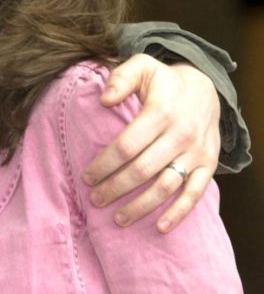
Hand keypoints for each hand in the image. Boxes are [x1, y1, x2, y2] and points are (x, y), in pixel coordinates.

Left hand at [81, 54, 219, 232]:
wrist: (205, 89)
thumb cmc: (163, 81)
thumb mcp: (142, 67)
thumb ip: (121, 78)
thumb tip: (103, 99)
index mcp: (161, 113)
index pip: (127, 146)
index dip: (104, 164)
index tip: (86, 176)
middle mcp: (181, 135)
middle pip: (142, 170)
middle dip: (115, 188)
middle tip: (94, 199)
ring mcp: (196, 153)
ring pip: (166, 186)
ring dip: (141, 206)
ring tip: (117, 218)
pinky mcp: (208, 165)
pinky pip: (194, 194)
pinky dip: (179, 213)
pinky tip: (160, 227)